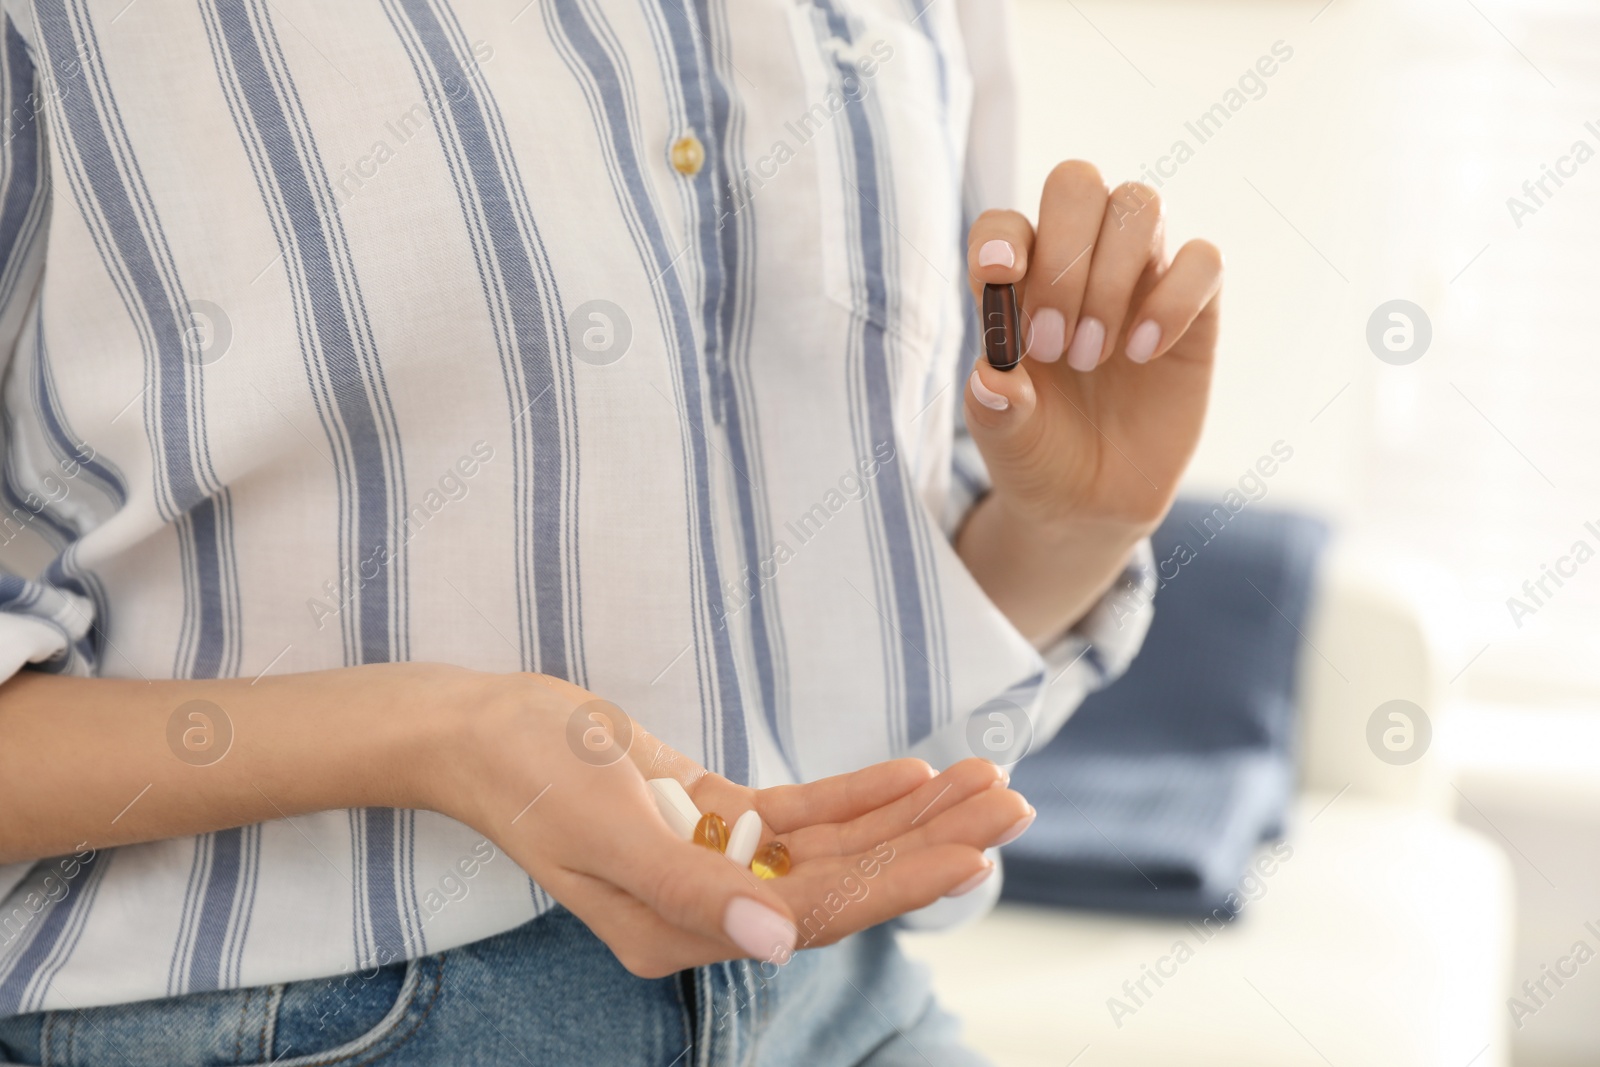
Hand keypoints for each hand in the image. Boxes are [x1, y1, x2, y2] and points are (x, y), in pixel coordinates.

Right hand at [427, 670, 1032, 977]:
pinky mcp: (711, 819)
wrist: (479, 730)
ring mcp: (713, 862)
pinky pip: (800, 814)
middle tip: (1012, 803)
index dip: (900, 881)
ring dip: (907, 814)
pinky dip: (856, 794)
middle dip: (929, 842)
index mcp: (682, 931)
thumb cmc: (530, 778)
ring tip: (984, 782)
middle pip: (844, 880)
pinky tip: (910, 774)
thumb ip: (691, 891)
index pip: (817, 913)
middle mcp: (710, 908)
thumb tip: (778, 939)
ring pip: (833, 845)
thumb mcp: (604, 833)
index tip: (974, 850)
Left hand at [963, 162, 1221, 535]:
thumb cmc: (1038, 454)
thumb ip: (994, 409)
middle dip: (1064, 253)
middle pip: (1076, 184)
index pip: (1004, 223)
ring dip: (1110, 278)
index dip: (1002, 235)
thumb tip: (993, 380)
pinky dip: (1174, 298)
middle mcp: (1076, 262)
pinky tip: (1143, 354)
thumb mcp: (1005, 441)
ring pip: (1140, 204)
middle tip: (1052, 341)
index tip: (1000, 276)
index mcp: (1016, 282)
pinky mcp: (1194, 306)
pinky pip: (1203, 259)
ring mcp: (1138, 276)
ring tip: (1092, 355)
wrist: (1094, 502)